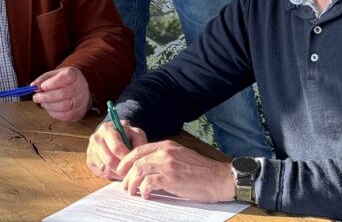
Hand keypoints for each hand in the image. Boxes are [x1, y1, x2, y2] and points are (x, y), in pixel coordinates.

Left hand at [31, 66, 90, 120]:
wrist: (79, 90)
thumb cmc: (64, 81)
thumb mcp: (54, 75)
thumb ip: (44, 79)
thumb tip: (33, 86)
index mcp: (74, 74)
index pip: (67, 77)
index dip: (53, 82)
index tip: (42, 86)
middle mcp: (81, 87)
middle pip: (63, 94)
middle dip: (46, 97)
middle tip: (36, 97)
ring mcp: (82, 101)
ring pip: (64, 106)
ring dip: (49, 105)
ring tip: (42, 103)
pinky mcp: (79, 112)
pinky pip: (65, 116)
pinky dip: (53, 113)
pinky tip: (49, 108)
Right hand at [86, 117, 147, 177]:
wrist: (114, 134)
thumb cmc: (127, 135)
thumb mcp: (136, 134)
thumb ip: (140, 143)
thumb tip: (139, 158)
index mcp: (106, 129)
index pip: (116, 148)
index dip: (127, 159)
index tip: (135, 164)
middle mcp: (96, 138)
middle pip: (109, 161)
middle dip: (122, 169)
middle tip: (131, 172)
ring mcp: (91, 150)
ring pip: (105, 169)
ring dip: (118, 174)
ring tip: (126, 172)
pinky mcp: (90, 161)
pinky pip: (102, 173)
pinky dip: (112, 176)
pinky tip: (119, 172)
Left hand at [116, 140, 233, 202]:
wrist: (219, 178)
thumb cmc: (202, 172)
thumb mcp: (180, 157)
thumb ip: (165, 159)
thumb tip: (148, 171)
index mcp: (166, 146)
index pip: (139, 150)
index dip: (127, 161)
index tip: (122, 171)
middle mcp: (164, 152)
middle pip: (136, 161)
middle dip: (126, 174)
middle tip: (125, 186)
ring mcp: (167, 164)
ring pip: (139, 170)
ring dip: (132, 183)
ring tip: (132, 192)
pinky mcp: (170, 177)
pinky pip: (149, 182)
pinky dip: (144, 190)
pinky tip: (146, 195)